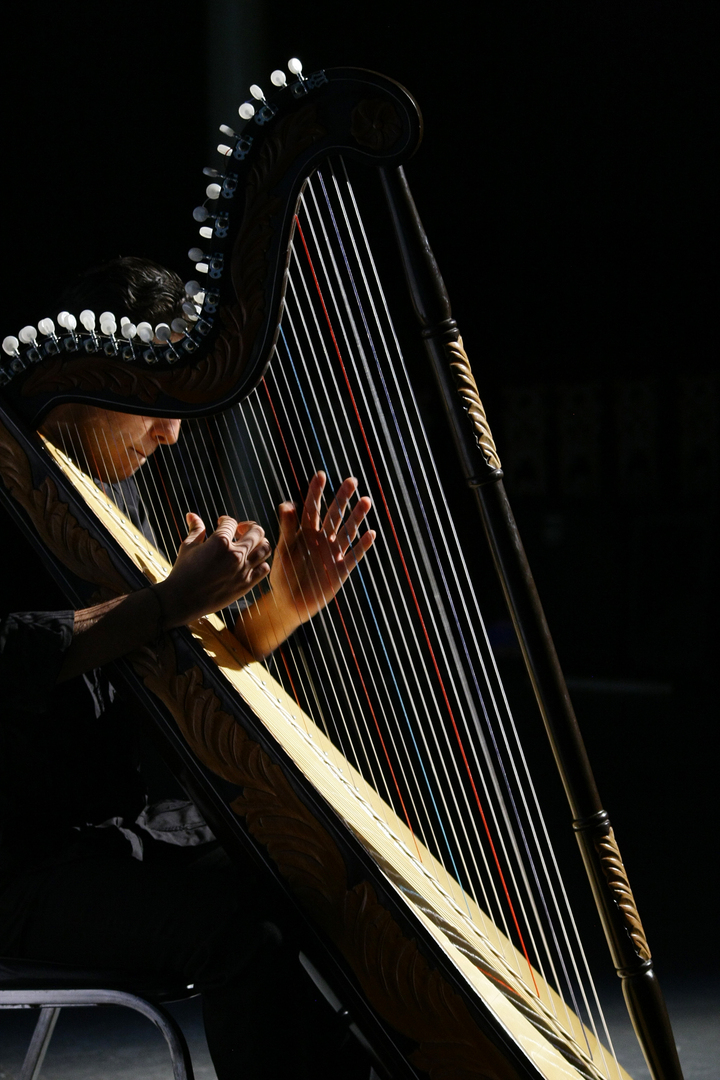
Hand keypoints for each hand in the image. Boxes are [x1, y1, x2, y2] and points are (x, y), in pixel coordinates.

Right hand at [154, 513, 270, 628]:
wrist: (183, 600)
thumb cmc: (182, 572)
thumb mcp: (188, 547)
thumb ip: (196, 529)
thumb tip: (191, 514)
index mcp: (220, 542)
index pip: (231, 522)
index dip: (225, 520)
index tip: (220, 524)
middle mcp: (236, 554)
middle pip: (256, 531)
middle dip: (248, 527)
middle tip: (240, 531)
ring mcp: (243, 570)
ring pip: (265, 548)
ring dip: (258, 543)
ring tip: (249, 545)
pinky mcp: (246, 584)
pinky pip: (264, 568)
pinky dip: (260, 562)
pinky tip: (250, 562)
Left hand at [234, 472, 374, 657]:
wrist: (289, 604)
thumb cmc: (283, 576)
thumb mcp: (283, 552)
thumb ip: (287, 529)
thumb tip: (286, 505)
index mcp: (305, 533)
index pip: (312, 508)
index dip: (316, 492)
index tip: (321, 475)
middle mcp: (321, 539)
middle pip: (334, 515)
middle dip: (342, 498)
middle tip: (351, 480)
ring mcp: (333, 554)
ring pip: (347, 531)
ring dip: (356, 517)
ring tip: (366, 501)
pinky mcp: (341, 570)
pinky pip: (354, 555)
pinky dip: (362, 546)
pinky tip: (371, 533)